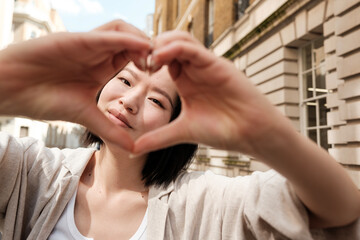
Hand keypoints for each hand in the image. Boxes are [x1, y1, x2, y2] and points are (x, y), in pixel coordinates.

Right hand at [0, 20, 150, 149]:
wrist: (12, 91)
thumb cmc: (44, 100)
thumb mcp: (86, 116)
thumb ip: (109, 130)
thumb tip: (132, 149)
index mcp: (101, 68)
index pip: (132, 56)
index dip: (148, 62)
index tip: (160, 75)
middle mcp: (96, 53)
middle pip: (131, 40)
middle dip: (150, 49)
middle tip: (161, 63)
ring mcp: (87, 45)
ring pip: (121, 31)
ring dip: (141, 40)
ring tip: (151, 58)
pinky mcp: (75, 40)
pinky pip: (105, 35)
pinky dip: (125, 39)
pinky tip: (141, 46)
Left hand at [134, 31, 291, 155]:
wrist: (251, 133)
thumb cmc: (222, 130)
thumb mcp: (182, 132)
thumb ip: (158, 138)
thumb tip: (133, 150)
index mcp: (185, 80)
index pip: (162, 57)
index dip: (145, 59)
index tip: (134, 71)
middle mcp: (195, 69)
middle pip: (168, 42)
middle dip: (149, 48)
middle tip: (138, 62)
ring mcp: (206, 64)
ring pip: (179, 39)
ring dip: (160, 44)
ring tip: (148, 61)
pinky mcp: (216, 64)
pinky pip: (192, 48)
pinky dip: (173, 48)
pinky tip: (160, 59)